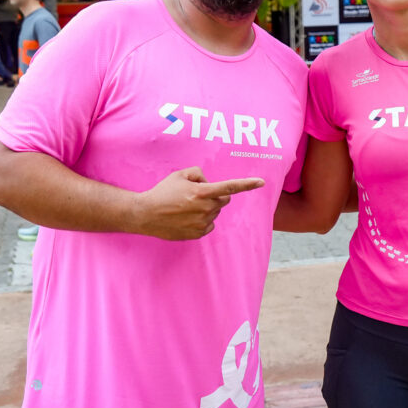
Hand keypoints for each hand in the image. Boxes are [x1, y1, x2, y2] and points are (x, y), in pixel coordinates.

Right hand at [135, 167, 263, 239]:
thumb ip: (198, 173)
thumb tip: (209, 182)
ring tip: (185, 207)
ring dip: (207, 208)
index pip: (229, 186)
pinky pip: (209, 225)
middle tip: (197, 194)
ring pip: (215, 212)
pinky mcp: (198, 233)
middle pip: (223, 200)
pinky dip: (202, 220)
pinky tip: (186, 217)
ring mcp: (202, 223)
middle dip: (216, 196)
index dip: (247, 184)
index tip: (261, 182)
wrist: (146, 214)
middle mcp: (205, 208)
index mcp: (202, 192)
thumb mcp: (179, 175)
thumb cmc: (163, 192)